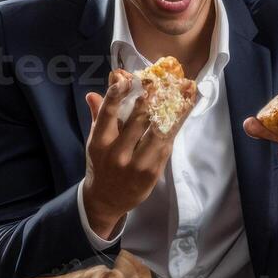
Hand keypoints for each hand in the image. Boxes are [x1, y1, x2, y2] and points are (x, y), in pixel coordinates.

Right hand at [81, 69, 197, 238]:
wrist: (106, 198)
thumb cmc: (102, 163)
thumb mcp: (95, 141)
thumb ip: (98, 117)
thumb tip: (93, 94)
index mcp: (99, 142)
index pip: (106, 115)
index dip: (114, 96)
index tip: (124, 79)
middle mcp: (116, 153)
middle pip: (136, 121)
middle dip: (150, 99)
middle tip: (162, 81)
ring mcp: (135, 163)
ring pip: (156, 131)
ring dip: (172, 109)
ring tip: (182, 90)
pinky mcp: (152, 171)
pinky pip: (166, 144)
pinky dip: (175, 125)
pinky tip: (184, 111)